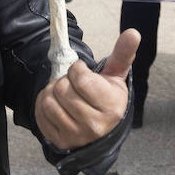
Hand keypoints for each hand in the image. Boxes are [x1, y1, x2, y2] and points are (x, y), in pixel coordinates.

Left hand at [35, 30, 138, 150]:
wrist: (102, 130)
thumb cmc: (107, 98)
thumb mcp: (116, 76)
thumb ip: (123, 53)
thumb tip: (133, 33)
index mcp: (110, 107)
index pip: (80, 78)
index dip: (77, 69)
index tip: (81, 71)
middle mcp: (94, 125)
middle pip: (63, 89)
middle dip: (65, 80)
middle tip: (73, 84)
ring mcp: (76, 136)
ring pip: (49, 101)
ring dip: (52, 91)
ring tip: (64, 92)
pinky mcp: (60, 141)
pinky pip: (41, 115)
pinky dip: (43, 104)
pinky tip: (55, 103)